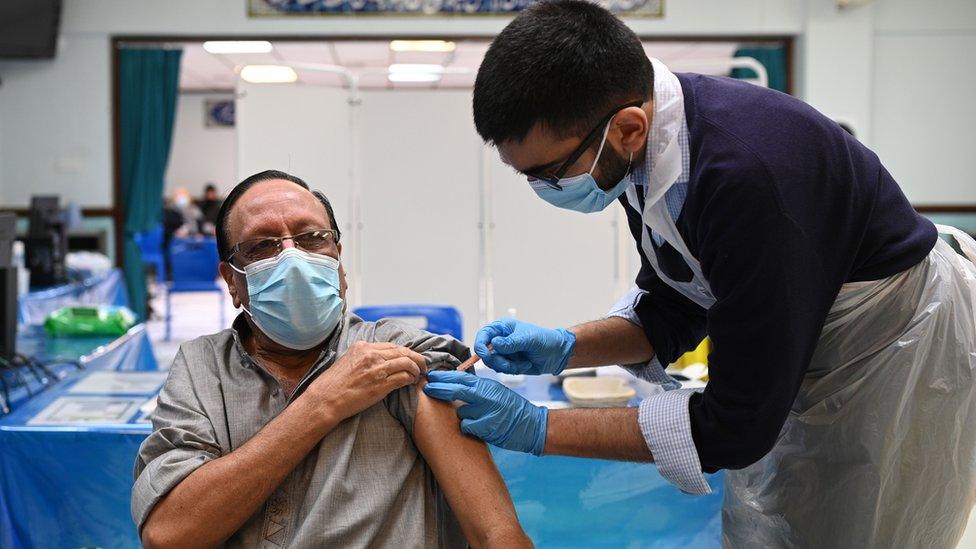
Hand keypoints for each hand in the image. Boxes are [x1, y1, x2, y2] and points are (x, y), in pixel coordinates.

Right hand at [309, 341, 425, 422]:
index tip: (411, 357)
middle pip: (403, 351)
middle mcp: (371, 355)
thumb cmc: (334, 383)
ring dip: (416, 368)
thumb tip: (381, 358)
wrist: (326, 399)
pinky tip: (411, 382)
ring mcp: (377, 370)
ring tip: (419, 374)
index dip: (405, 351)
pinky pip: (403, 378)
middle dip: (416, 358)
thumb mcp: (348, 360)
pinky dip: (411, 379)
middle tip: (423, 364)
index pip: (392, 345)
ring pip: (407, 363)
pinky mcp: (381, 385)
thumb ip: (364, 356)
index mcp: (363, 347)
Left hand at [423, 370, 547, 455]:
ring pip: (461, 412)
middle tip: (427, 387)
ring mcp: (486, 412)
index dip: (444, 377)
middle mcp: (486, 396)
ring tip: (475, 417)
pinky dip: (469, 428)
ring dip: (462, 415)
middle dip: (439, 388)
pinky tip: (479, 428)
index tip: (431, 376)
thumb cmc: (512, 409)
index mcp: (488, 385)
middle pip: (456, 390)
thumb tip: (456, 384)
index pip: (462, 377)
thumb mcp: (496, 392)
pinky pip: (467, 426)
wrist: (532, 426)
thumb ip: (478, 389)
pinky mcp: (486, 428)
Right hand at [473, 319, 575, 374]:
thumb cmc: (545, 340)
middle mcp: (500, 340)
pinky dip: (513, 370)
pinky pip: (502, 370)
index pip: (483, 335)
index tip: (484, 354)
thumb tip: (493, 343)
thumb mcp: (528, 339)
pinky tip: (525, 365)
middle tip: (510, 364)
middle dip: (498, 361)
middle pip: (485, 353)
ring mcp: (504, 353)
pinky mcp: (509, 363)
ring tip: (523, 363)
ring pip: (494, 364)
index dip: (480, 345)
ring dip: (508, 367)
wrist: (557, 354)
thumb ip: (510, 342)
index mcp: (502, 328)